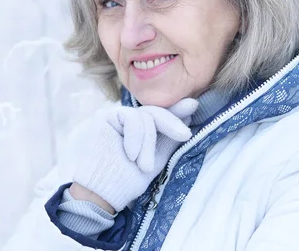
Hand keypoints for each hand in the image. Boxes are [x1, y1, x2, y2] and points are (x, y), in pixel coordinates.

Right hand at [72, 98, 198, 211]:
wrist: (104, 192)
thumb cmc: (129, 178)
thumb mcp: (157, 157)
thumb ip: (170, 137)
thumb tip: (190, 112)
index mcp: (142, 128)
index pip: (161, 115)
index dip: (176, 111)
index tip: (194, 106)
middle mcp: (130, 120)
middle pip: (155, 112)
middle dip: (171, 123)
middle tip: (185, 135)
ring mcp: (117, 116)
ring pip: (145, 116)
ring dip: (148, 143)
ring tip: (144, 165)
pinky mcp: (105, 117)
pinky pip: (130, 118)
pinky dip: (135, 137)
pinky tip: (131, 154)